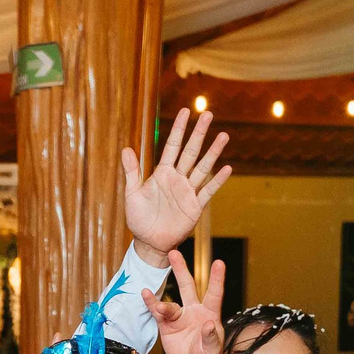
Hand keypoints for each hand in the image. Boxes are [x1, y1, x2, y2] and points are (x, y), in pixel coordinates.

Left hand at [123, 107, 231, 263]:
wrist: (149, 242)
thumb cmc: (139, 219)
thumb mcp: (132, 194)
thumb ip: (132, 172)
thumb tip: (126, 148)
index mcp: (162, 173)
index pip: (172, 146)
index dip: (178, 129)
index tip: (185, 111)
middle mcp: (177, 178)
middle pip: (190, 152)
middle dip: (198, 133)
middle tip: (207, 114)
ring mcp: (187, 191)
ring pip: (202, 168)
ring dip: (213, 152)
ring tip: (223, 136)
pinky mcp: (195, 206)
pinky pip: (207, 191)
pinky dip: (217, 181)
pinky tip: (227, 168)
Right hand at [144, 248, 227, 353]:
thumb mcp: (213, 351)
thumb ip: (211, 338)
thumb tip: (208, 324)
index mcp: (210, 313)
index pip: (214, 293)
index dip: (216, 278)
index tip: (219, 262)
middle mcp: (194, 310)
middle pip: (187, 286)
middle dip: (181, 270)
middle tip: (174, 253)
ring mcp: (179, 317)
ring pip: (170, 303)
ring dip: (163, 304)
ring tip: (160, 307)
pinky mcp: (166, 326)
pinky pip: (157, 313)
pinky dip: (151, 303)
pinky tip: (145, 294)